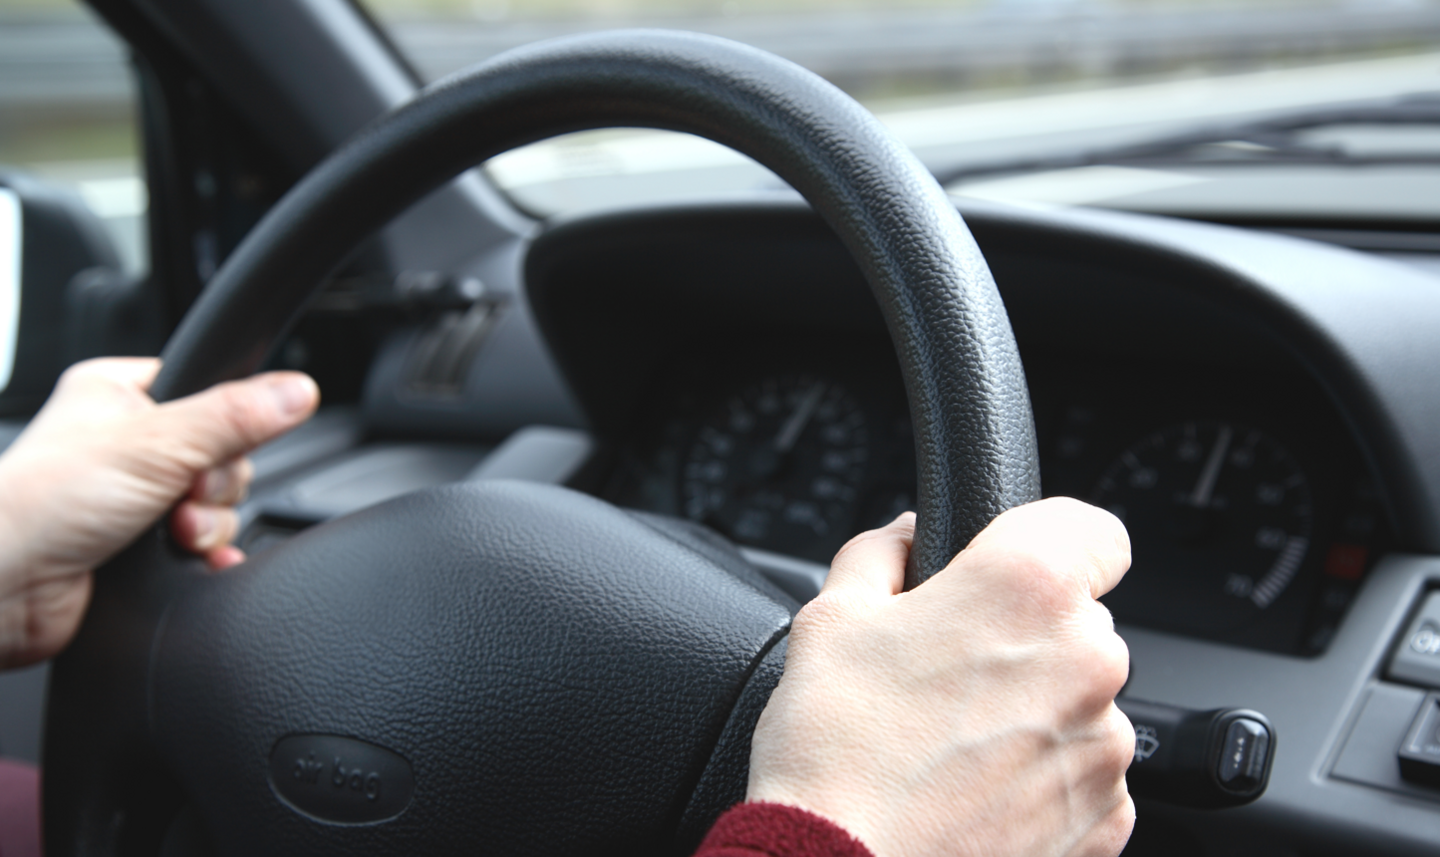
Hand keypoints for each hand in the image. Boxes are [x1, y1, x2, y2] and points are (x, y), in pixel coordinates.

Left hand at [0, 358, 318, 668]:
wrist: (0, 588)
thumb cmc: (39, 504)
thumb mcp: (156, 444)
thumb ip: (234, 417)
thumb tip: (298, 389)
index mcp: (118, 395)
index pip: (207, 391)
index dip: (226, 423)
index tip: (213, 445)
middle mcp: (123, 444)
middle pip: (222, 455)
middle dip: (213, 487)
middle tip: (180, 496)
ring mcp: (128, 497)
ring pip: (214, 505)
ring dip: (206, 526)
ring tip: (171, 535)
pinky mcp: (134, 547)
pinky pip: (201, 546)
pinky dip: (206, 556)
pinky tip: (195, 561)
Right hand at [747, 498, 1134, 856]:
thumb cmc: (834, 751)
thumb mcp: (832, 619)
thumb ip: (881, 555)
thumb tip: (905, 539)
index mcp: (1026, 590)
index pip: (1095, 531)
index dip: (1053, 541)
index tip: (1019, 566)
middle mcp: (1085, 662)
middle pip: (1078, 623)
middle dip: (1022, 637)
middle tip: (947, 672)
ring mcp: (1103, 749)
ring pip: (1080, 702)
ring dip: (1033, 710)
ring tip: (952, 746)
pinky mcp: (1106, 819)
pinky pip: (1083, 775)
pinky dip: (1041, 777)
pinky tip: (973, 791)